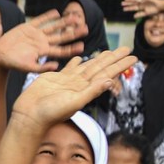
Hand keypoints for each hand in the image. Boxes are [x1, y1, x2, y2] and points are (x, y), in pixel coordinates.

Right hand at [0, 10, 87, 74]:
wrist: (0, 55)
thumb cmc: (14, 64)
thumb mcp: (28, 67)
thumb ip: (42, 67)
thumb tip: (56, 66)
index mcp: (44, 52)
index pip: (61, 50)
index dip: (72, 48)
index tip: (82, 45)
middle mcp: (42, 43)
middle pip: (61, 37)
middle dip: (73, 33)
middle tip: (86, 28)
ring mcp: (36, 34)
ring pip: (53, 27)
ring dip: (64, 22)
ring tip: (75, 16)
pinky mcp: (28, 27)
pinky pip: (40, 20)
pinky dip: (47, 16)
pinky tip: (56, 12)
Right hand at [11, 48, 136, 129]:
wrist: (30, 115)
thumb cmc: (50, 113)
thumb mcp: (74, 102)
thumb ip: (92, 91)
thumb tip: (110, 81)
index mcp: (86, 90)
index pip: (107, 74)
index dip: (120, 65)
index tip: (133, 57)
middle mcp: (80, 85)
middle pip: (100, 67)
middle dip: (114, 58)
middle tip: (127, 48)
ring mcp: (68, 81)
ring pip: (87, 66)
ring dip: (98, 59)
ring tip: (108, 51)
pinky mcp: (56, 78)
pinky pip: (70, 68)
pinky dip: (77, 62)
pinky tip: (82, 58)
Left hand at [121, 0, 163, 19]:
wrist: (160, 7)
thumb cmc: (153, 11)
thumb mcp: (146, 13)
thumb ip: (140, 14)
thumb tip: (133, 16)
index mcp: (140, 8)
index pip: (133, 8)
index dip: (128, 8)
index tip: (123, 9)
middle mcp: (141, 3)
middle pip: (133, 3)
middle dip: (127, 3)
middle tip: (122, 3)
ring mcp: (143, 0)